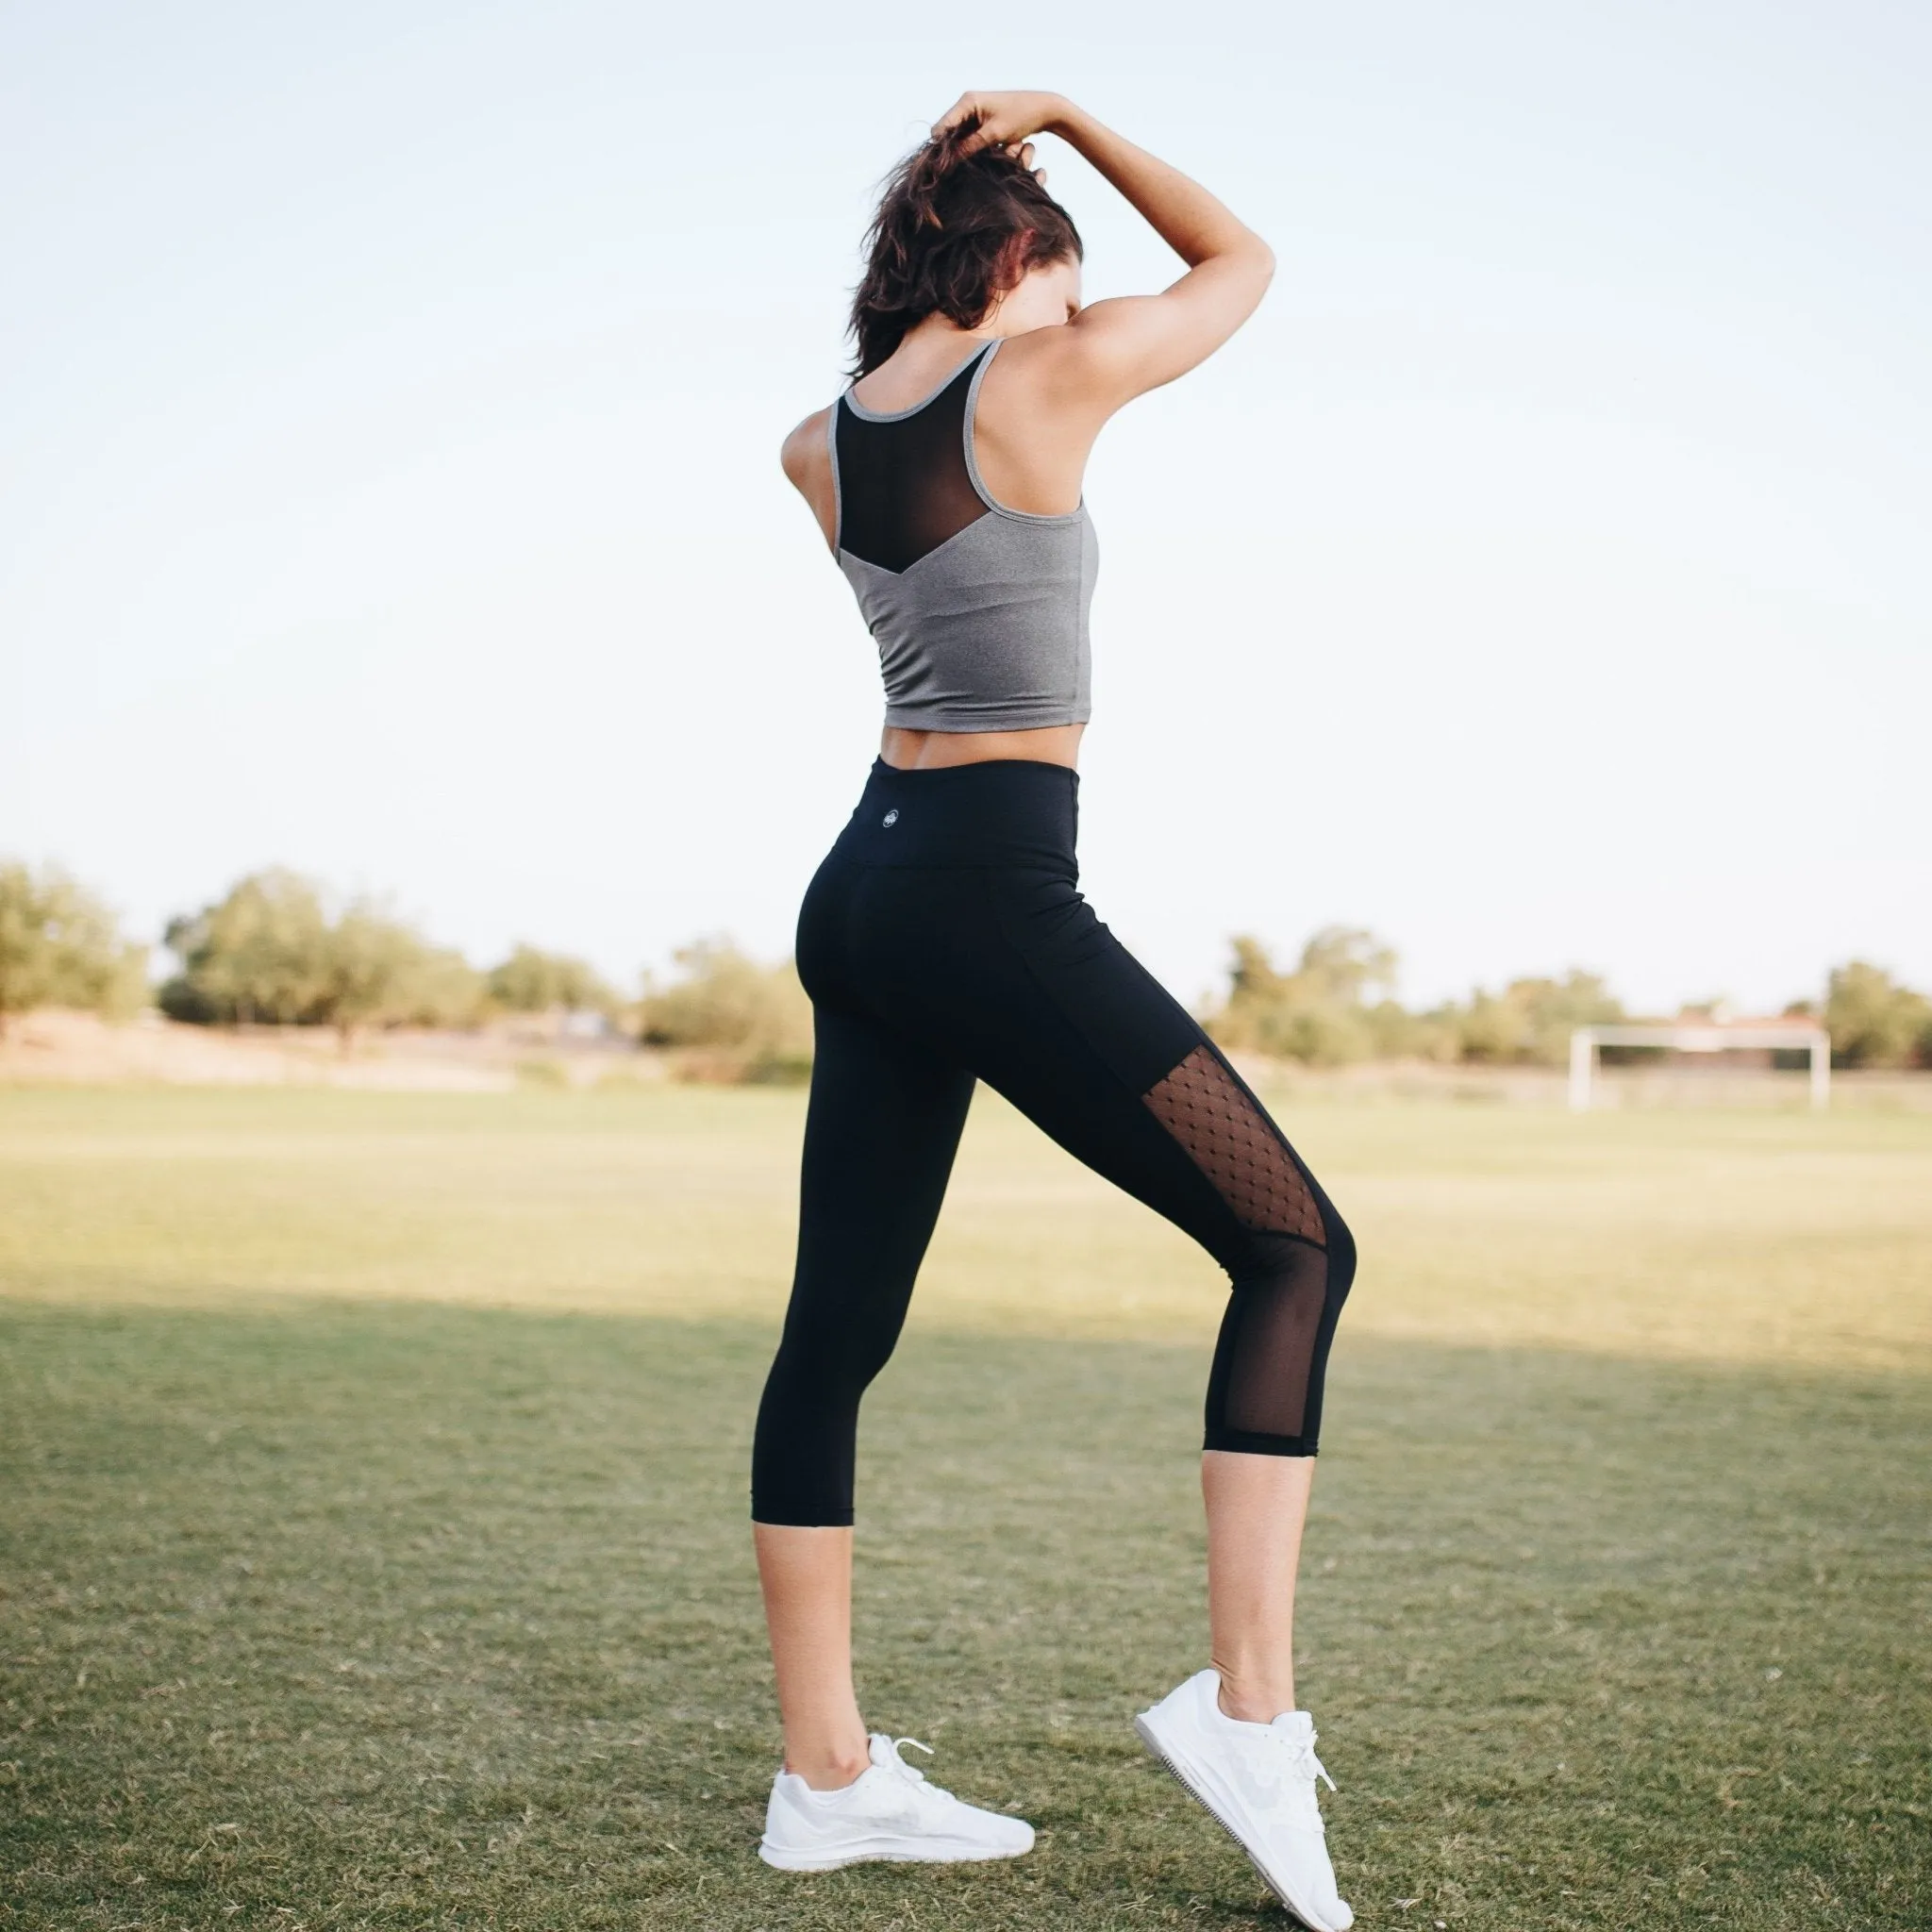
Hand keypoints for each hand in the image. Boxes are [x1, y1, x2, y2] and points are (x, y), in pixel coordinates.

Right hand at [931, 91, 1069, 160]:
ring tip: (972, 164)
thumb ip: (970, 147)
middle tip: (958, 170)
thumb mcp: (994, 135)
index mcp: (967, 102)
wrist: (1044, 109)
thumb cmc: (1021, 116)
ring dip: (964, 151)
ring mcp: (974, 113)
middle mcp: (967, 105)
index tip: (946, 168)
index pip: (941, 128)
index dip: (940, 148)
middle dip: (952, 151)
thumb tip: (949, 162)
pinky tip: (980, 159)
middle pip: (947, 134)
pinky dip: (973, 148)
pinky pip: (970, 138)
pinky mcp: (982, 121)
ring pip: (958, 138)